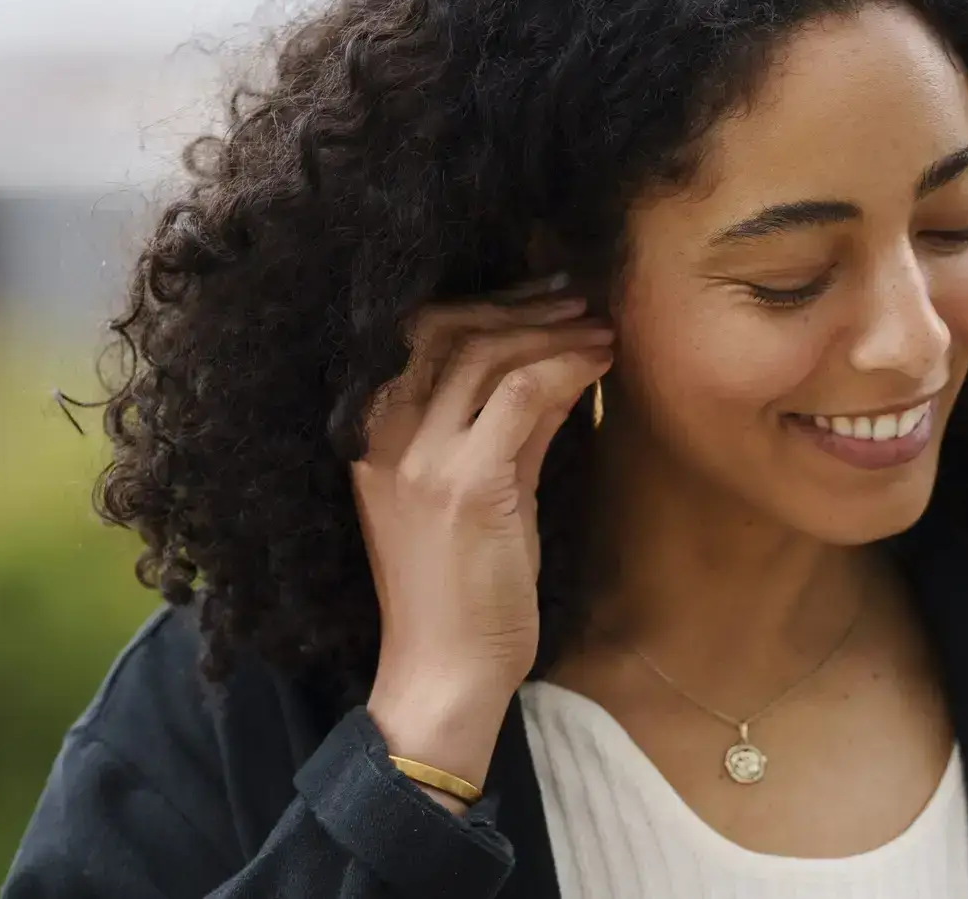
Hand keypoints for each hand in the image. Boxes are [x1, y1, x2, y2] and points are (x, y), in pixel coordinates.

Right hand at [353, 281, 610, 785]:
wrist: (443, 674)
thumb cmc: (463, 593)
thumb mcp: (481, 495)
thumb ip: (509, 431)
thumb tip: (556, 369)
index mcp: (367, 438)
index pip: (414, 334)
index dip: (481, 303)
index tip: (538, 293)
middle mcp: (382, 439)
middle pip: (444, 328)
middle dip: (518, 303)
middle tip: (576, 296)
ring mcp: (419, 461)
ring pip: (485, 352)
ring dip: (551, 329)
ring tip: (600, 325)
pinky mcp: (466, 487)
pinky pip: (519, 394)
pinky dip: (565, 366)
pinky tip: (598, 362)